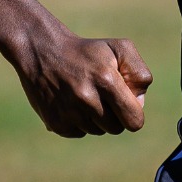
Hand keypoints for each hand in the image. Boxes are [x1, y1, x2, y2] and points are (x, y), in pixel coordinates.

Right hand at [14, 29, 151, 137]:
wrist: (41, 51)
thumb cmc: (87, 51)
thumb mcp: (119, 48)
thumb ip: (139, 74)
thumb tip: (139, 103)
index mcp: (106, 80)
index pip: (134, 121)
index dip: (133, 113)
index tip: (125, 101)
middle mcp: (86, 99)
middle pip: (116, 128)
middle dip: (115, 114)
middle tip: (102, 94)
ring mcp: (69, 113)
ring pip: (97, 131)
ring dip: (96, 118)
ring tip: (84, 94)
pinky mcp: (56, 123)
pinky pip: (79, 132)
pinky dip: (79, 121)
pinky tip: (70, 101)